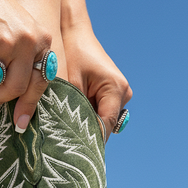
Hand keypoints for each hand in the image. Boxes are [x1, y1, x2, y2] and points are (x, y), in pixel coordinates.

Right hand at [0, 0, 51, 129]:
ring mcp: (6, 42)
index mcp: (42, 40)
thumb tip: (20, 102)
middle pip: (19, 88)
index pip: (41, 82)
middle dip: (1, 101)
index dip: (29, 106)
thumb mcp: (21, 32)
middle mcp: (28, 42)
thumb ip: (26, 61)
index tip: (20, 125)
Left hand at [62, 26, 131, 140]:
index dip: (89, 141)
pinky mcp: (114, 93)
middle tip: (64, 145)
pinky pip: (101, 111)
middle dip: (86, 134)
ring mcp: (121, 93)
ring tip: (65, 128)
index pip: (104, 125)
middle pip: (105, 125)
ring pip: (103, 120)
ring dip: (86, 124)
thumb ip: (71, 110)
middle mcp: (124, 92)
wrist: (75, 31)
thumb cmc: (71, 52)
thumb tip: (68, 138)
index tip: (73, 156)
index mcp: (116, 89)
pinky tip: (72, 115)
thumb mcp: (69, 84)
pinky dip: (87, 115)